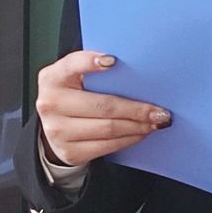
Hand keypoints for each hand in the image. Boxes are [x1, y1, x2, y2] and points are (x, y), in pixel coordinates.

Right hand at [35, 50, 170, 166]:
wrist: (54, 128)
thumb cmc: (73, 96)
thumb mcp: (75, 78)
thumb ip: (94, 71)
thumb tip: (135, 71)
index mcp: (53, 78)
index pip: (72, 64)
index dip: (91, 62)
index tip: (114, 61)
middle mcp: (51, 104)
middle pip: (103, 105)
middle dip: (137, 109)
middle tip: (160, 111)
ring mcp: (58, 130)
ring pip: (108, 128)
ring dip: (138, 126)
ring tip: (155, 122)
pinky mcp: (70, 151)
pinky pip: (107, 145)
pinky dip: (129, 139)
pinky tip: (140, 133)